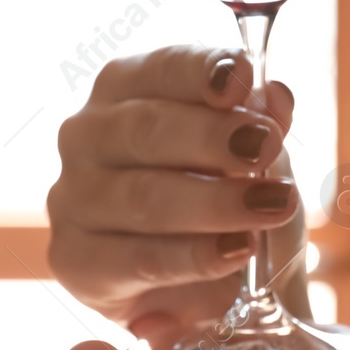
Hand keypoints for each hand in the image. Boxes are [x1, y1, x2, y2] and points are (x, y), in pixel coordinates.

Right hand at [46, 45, 301, 349]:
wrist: (202, 281)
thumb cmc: (221, 193)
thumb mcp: (253, 153)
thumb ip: (262, 121)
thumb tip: (276, 95)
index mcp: (126, 88)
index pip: (162, 68)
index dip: (203, 70)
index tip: (244, 77)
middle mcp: (87, 134)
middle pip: (146, 129)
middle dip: (213, 136)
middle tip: (266, 146)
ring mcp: (73, 198)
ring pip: (143, 196)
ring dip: (215, 201)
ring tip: (273, 205)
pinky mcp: (76, 261)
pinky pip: (137, 258)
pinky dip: (194, 255)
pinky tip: (237, 249)